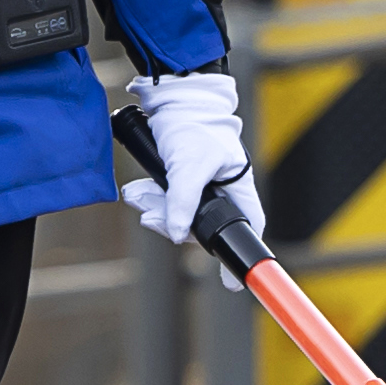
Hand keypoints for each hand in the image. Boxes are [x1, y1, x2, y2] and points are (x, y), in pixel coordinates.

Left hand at [122, 71, 250, 276]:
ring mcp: (199, 188)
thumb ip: (182, 200)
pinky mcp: (178, 182)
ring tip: (139, 194)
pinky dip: (149, 199)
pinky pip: (163, 202)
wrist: (172, 100)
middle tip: (150, 218)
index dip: (241, 256)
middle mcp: (222, 192)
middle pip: (201, 229)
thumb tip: (175, 233)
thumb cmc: (193, 127)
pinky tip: (138, 190)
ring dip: (155, 210)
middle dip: (173, 225)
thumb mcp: (187, 166)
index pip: (247, 229)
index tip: (233, 283)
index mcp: (238, 188)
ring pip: (177, 216)